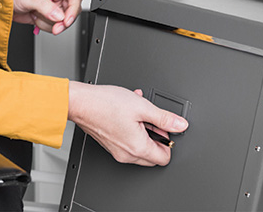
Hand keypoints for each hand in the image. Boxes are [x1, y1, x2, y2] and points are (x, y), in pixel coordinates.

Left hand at [10, 0, 81, 34]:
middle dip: (62, 21)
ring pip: (63, 21)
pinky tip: (35, 18)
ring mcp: (54, 6)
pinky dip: (45, 26)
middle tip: (54, 27)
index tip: (66, 20)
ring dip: (49, 23)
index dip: (73, 8)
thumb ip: (44, 6)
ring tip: (35, 15)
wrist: (3, 1)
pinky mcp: (49, 16)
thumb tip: (58, 15)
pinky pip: (54, 26)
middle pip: (72, 10)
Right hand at [67, 81, 188, 166]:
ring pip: (141, 149)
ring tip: (138, 113)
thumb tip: (180, 125)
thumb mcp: (143, 106)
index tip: (165, 128)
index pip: (165, 158)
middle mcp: (127, 155)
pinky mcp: (111, 145)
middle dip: (156, 138)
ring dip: (144, 132)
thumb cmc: (106, 104)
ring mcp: (117, 152)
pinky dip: (133, 130)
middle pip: (153, 156)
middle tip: (150, 120)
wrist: (81, 103)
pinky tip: (129, 114)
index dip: (168, 142)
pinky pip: (129, 143)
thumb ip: (165, 118)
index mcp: (138, 148)